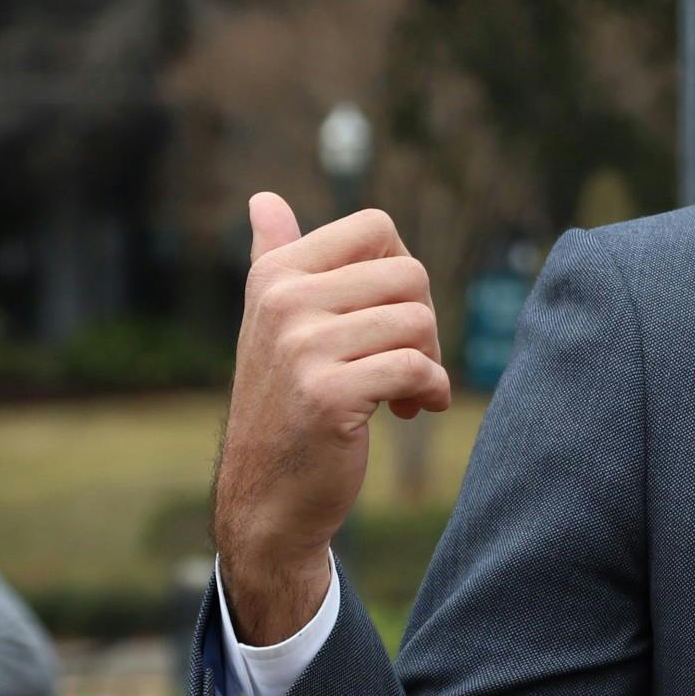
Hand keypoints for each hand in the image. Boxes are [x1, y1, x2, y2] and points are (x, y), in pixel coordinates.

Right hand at [211, 193, 451, 642]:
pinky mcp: (327, 393)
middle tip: (410, 361)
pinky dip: (430, 390)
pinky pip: (416, 367)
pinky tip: (413, 410)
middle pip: (409, 274)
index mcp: (276, 274)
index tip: (392, 313)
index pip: (376, 226)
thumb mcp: (272, 322)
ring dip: (429, 361)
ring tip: (407, 391)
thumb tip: (264, 199)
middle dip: (426, 321)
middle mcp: (283, 301)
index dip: (403, 271)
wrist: (266, 496)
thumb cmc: (285, 402)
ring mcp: (301, 346)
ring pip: (418, 321)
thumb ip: (273, 256)